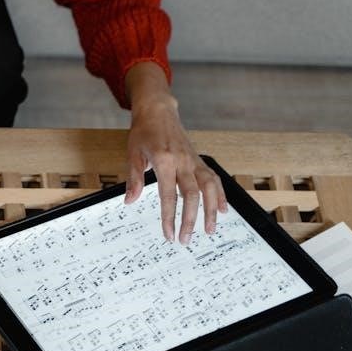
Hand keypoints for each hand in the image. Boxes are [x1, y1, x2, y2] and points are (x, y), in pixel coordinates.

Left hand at [124, 62, 226, 243]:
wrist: (158, 111)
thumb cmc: (144, 133)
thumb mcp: (133, 154)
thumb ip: (133, 179)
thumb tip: (130, 202)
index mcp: (164, 161)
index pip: (168, 195)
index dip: (169, 217)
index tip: (169, 234)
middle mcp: (183, 162)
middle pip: (192, 195)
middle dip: (190, 219)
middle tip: (185, 239)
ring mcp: (193, 161)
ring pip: (209, 188)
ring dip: (210, 210)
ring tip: (209, 230)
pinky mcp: (199, 160)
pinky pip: (214, 179)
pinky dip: (220, 195)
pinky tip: (222, 210)